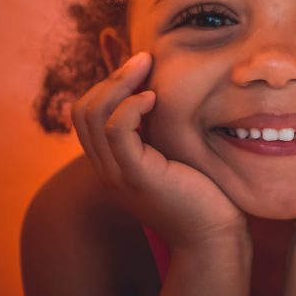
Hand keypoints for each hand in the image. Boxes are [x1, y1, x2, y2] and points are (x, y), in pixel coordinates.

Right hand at [71, 52, 247, 249]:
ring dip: (119, 83)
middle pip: (82, 111)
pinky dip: (130, 106)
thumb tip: (159, 90)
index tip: (141, 67)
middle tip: (143, 59)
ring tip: (147, 68)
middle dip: (111, 77)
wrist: (213, 237)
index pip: (86, 114)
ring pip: (93, 115)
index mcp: (112, 163)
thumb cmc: (202, 193)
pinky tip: (154, 98)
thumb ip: (159, 129)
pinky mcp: (138, 177)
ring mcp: (118, 174)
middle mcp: (107, 169)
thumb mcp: (172, 153)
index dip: (108, 84)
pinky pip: (116, 131)